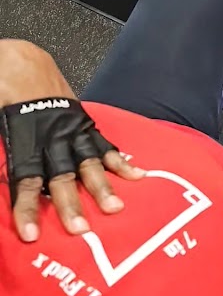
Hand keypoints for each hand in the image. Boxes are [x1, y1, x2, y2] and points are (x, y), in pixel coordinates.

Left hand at [0, 40, 144, 241]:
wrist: (22, 62)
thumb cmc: (4, 89)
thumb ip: (3, 151)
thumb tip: (1, 176)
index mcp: (25, 139)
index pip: (25, 180)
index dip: (27, 208)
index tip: (30, 233)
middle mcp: (52, 138)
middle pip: (61, 176)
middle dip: (70, 203)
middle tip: (79, 228)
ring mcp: (71, 130)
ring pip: (87, 161)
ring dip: (101, 186)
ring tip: (114, 207)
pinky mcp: (83, 123)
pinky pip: (102, 143)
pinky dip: (119, 160)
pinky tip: (135, 175)